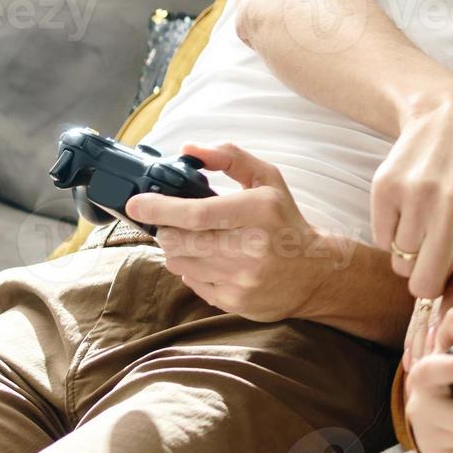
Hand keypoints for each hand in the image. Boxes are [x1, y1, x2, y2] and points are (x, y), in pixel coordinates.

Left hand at [125, 142, 337, 321]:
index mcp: (257, 212)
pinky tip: (213, 260)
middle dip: (167, 229)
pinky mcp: (234, 302)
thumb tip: (188, 150)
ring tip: (199, 240)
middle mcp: (249, 248)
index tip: (137, 204)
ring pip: (179, 262)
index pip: (196, 213)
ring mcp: (240, 279)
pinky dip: (192, 269)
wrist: (314, 273)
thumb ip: (230, 157)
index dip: (160, 208)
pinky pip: (192, 282)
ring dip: (178, 249)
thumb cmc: (285, 220)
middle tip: (175, 222)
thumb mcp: (268, 179)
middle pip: (179, 240)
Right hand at [371, 88, 452, 338]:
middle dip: (434, 280)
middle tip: (447, 254)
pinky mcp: (386, 187)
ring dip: (415, 257)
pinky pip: (382, 241)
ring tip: (434, 225)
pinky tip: (414, 208)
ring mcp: (418, 196)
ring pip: (402, 268)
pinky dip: (394, 235)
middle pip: (427, 286)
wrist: (448, 113)